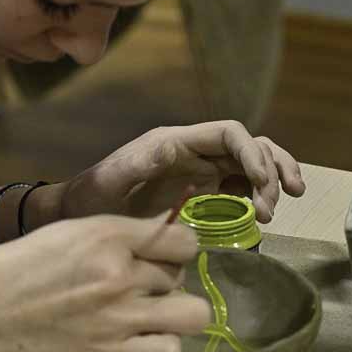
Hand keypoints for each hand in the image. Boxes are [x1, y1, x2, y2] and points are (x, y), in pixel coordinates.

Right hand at [0, 211, 209, 351]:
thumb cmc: (15, 270)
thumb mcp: (66, 233)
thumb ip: (115, 235)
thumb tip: (160, 236)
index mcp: (106, 235)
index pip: (182, 239)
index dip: (177, 248)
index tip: (162, 256)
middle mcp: (120, 273)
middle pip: (182, 274)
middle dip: (167, 279)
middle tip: (142, 288)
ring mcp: (120, 317)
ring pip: (192, 314)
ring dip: (176, 314)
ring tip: (150, 315)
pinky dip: (162, 348)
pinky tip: (141, 341)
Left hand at [56, 121, 305, 223]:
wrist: (78, 216)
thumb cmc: (90, 198)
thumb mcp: (109, 180)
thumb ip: (136, 166)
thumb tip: (167, 150)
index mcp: (176, 142)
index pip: (229, 134)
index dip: (253, 153)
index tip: (263, 183)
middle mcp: (194, 151)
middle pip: (249, 147)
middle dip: (270, 171)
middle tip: (273, 207)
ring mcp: (201, 171)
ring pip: (251, 166)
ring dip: (269, 184)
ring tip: (270, 214)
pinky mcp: (202, 193)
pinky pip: (240, 188)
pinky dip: (257, 197)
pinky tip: (261, 217)